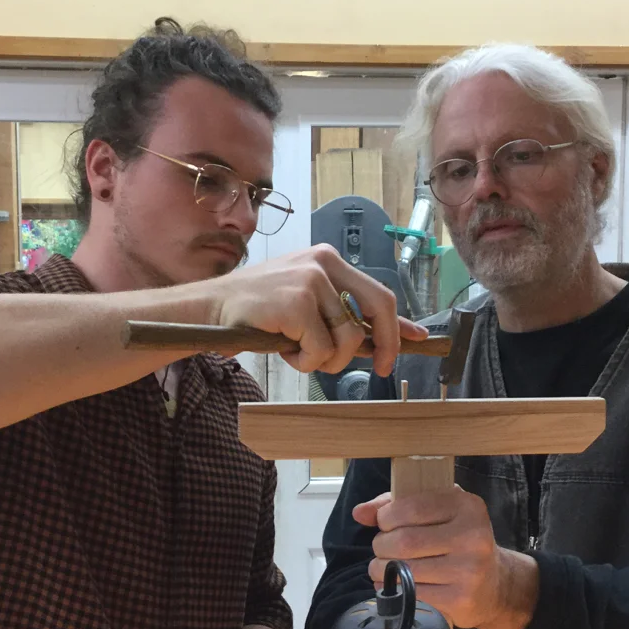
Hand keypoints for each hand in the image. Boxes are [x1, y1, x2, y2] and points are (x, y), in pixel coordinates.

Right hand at [206, 245, 426, 377]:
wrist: (209, 309)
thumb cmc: (257, 311)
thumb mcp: (306, 303)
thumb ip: (343, 313)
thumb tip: (395, 334)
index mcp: (328, 259)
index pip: (378, 293)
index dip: (399, 322)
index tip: (418, 340)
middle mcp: (323, 263)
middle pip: (378, 309)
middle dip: (383, 345)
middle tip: (377, 369)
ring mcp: (310, 282)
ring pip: (345, 340)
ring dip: (325, 360)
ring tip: (298, 352)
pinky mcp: (296, 303)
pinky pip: (320, 351)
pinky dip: (304, 362)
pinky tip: (283, 351)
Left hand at [355, 489, 539, 628]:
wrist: (494, 583)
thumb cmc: (456, 539)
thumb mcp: (436, 511)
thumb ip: (395, 503)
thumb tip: (359, 512)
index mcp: (467, 506)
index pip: (412, 507)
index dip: (387, 516)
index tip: (384, 522)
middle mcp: (473, 536)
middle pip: (404, 540)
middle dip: (381, 544)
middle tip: (382, 547)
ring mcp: (469, 570)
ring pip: (404, 568)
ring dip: (381, 568)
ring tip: (384, 565)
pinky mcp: (461, 599)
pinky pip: (412, 593)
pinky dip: (393, 588)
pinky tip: (395, 583)